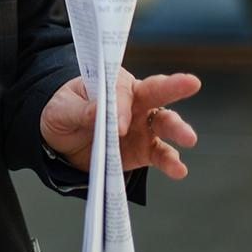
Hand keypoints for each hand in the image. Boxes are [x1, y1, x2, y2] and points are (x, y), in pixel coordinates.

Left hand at [39, 69, 200, 177]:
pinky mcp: (144, 150)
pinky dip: (171, 162)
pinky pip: (161, 154)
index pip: (122, 90)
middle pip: (156, 91)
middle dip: (173, 87)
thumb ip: (80, 111)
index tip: (117, 127)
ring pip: (165, 123)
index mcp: (112, 83)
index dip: (121, 107)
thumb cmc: (63, 113)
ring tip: (189, 137)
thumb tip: (99, 114)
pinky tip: (178, 169)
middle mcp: (133, 101)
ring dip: (178, 128)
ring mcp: (142, 126)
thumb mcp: (62, 109)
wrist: (60, 142)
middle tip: (191, 82)